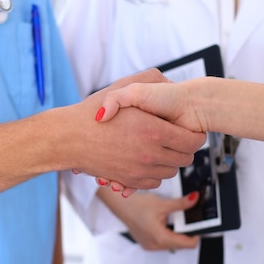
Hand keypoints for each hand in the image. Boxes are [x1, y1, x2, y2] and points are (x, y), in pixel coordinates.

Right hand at [65, 70, 205, 189]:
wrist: (69, 138)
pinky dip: (154, 173)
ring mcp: (140, 170)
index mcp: (154, 131)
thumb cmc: (93, 114)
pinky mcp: (130, 181)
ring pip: (171, 171)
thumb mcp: (122, 88)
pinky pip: (154, 182)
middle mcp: (150, 154)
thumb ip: (148, 81)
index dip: (194, 135)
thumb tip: (168, 82)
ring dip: (170, 161)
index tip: (189, 129)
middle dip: (184, 148)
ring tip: (161, 148)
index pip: (192, 141)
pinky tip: (148, 160)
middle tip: (177, 138)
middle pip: (185, 159)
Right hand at [99, 189, 200, 250]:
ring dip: (176, 232)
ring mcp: (150, 246)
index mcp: (160, 239)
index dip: (196, 234)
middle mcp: (155, 246)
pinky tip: (164, 222)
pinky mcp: (147, 243)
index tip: (199, 224)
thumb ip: (182, 204)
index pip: (188, 244)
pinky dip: (167, 233)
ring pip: (172, 243)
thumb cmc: (136, 206)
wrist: (119, 205)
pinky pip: (163, 242)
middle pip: (181, 245)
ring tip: (173, 218)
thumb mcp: (162, 204)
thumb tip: (195, 199)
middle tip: (187, 218)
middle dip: (186, 232)